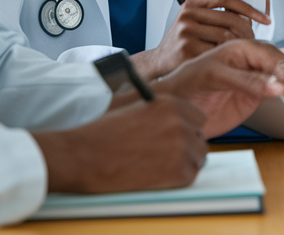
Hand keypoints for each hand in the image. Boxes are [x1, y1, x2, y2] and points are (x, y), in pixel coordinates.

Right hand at [33, 95, 206, 193]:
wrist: (83, 155)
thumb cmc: (102, 133)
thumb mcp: (133, 107)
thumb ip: (159, 109)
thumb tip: (177, 118)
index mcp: (170, 104)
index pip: (198, 118)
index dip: (187, 129)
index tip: (177, 137)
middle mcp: (180, 122)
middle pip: (200, 139)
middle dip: (187, 148)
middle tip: (165, 156)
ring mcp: (180, 147)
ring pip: (198, 158)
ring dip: (183, 164)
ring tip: (158, 166)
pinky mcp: (176, 170)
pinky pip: (190, 176)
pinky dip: (177, 180)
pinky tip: (156, 175)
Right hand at [133, 0, 269, 79]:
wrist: (159, 63)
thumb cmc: (185, 42)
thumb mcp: (198, 22)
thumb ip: (220, 16)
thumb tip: (254, 17)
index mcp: (192, 3)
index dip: (249, 8)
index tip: (265, 19)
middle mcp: (187, 14)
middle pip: (230, 19)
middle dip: (248, 32)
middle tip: (255, 43)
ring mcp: (186, 32)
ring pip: (227, 37)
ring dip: (240, 46)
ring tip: (243, 53)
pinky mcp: (187, 50)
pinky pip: (218, 53)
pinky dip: (228, 58)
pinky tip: (230, 62)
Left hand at [155, 40, 283, 137]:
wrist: (170, 101)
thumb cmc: (186, 81)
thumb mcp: (215, 77)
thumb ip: (248, 82)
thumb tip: (280, 87)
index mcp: (246, 48)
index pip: (278, 62)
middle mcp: (256, 62)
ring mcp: (257, 80)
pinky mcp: (255, 97)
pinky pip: (281, 101)